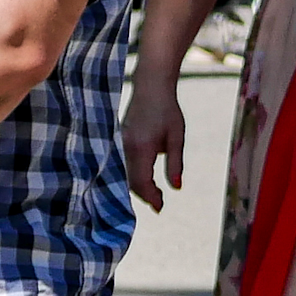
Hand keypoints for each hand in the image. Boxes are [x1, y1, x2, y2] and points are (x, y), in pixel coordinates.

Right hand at [124, 79, 184, 213]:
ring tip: (154, 193)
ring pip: (124, 175)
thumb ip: (175, 164)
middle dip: (144, 195)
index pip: (142, 182)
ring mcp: (119, 145)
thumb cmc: (167, 111)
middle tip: (159, 203)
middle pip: (131, 182)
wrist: (150, 88)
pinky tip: (144, 179)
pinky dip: (131, 176)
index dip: (151, 197)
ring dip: (138, 187)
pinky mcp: (118, 142)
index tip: (160, 207)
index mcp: (142, 148)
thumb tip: (176, 188)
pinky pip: (121, 166)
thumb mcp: (177, 138)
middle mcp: (126, 148)